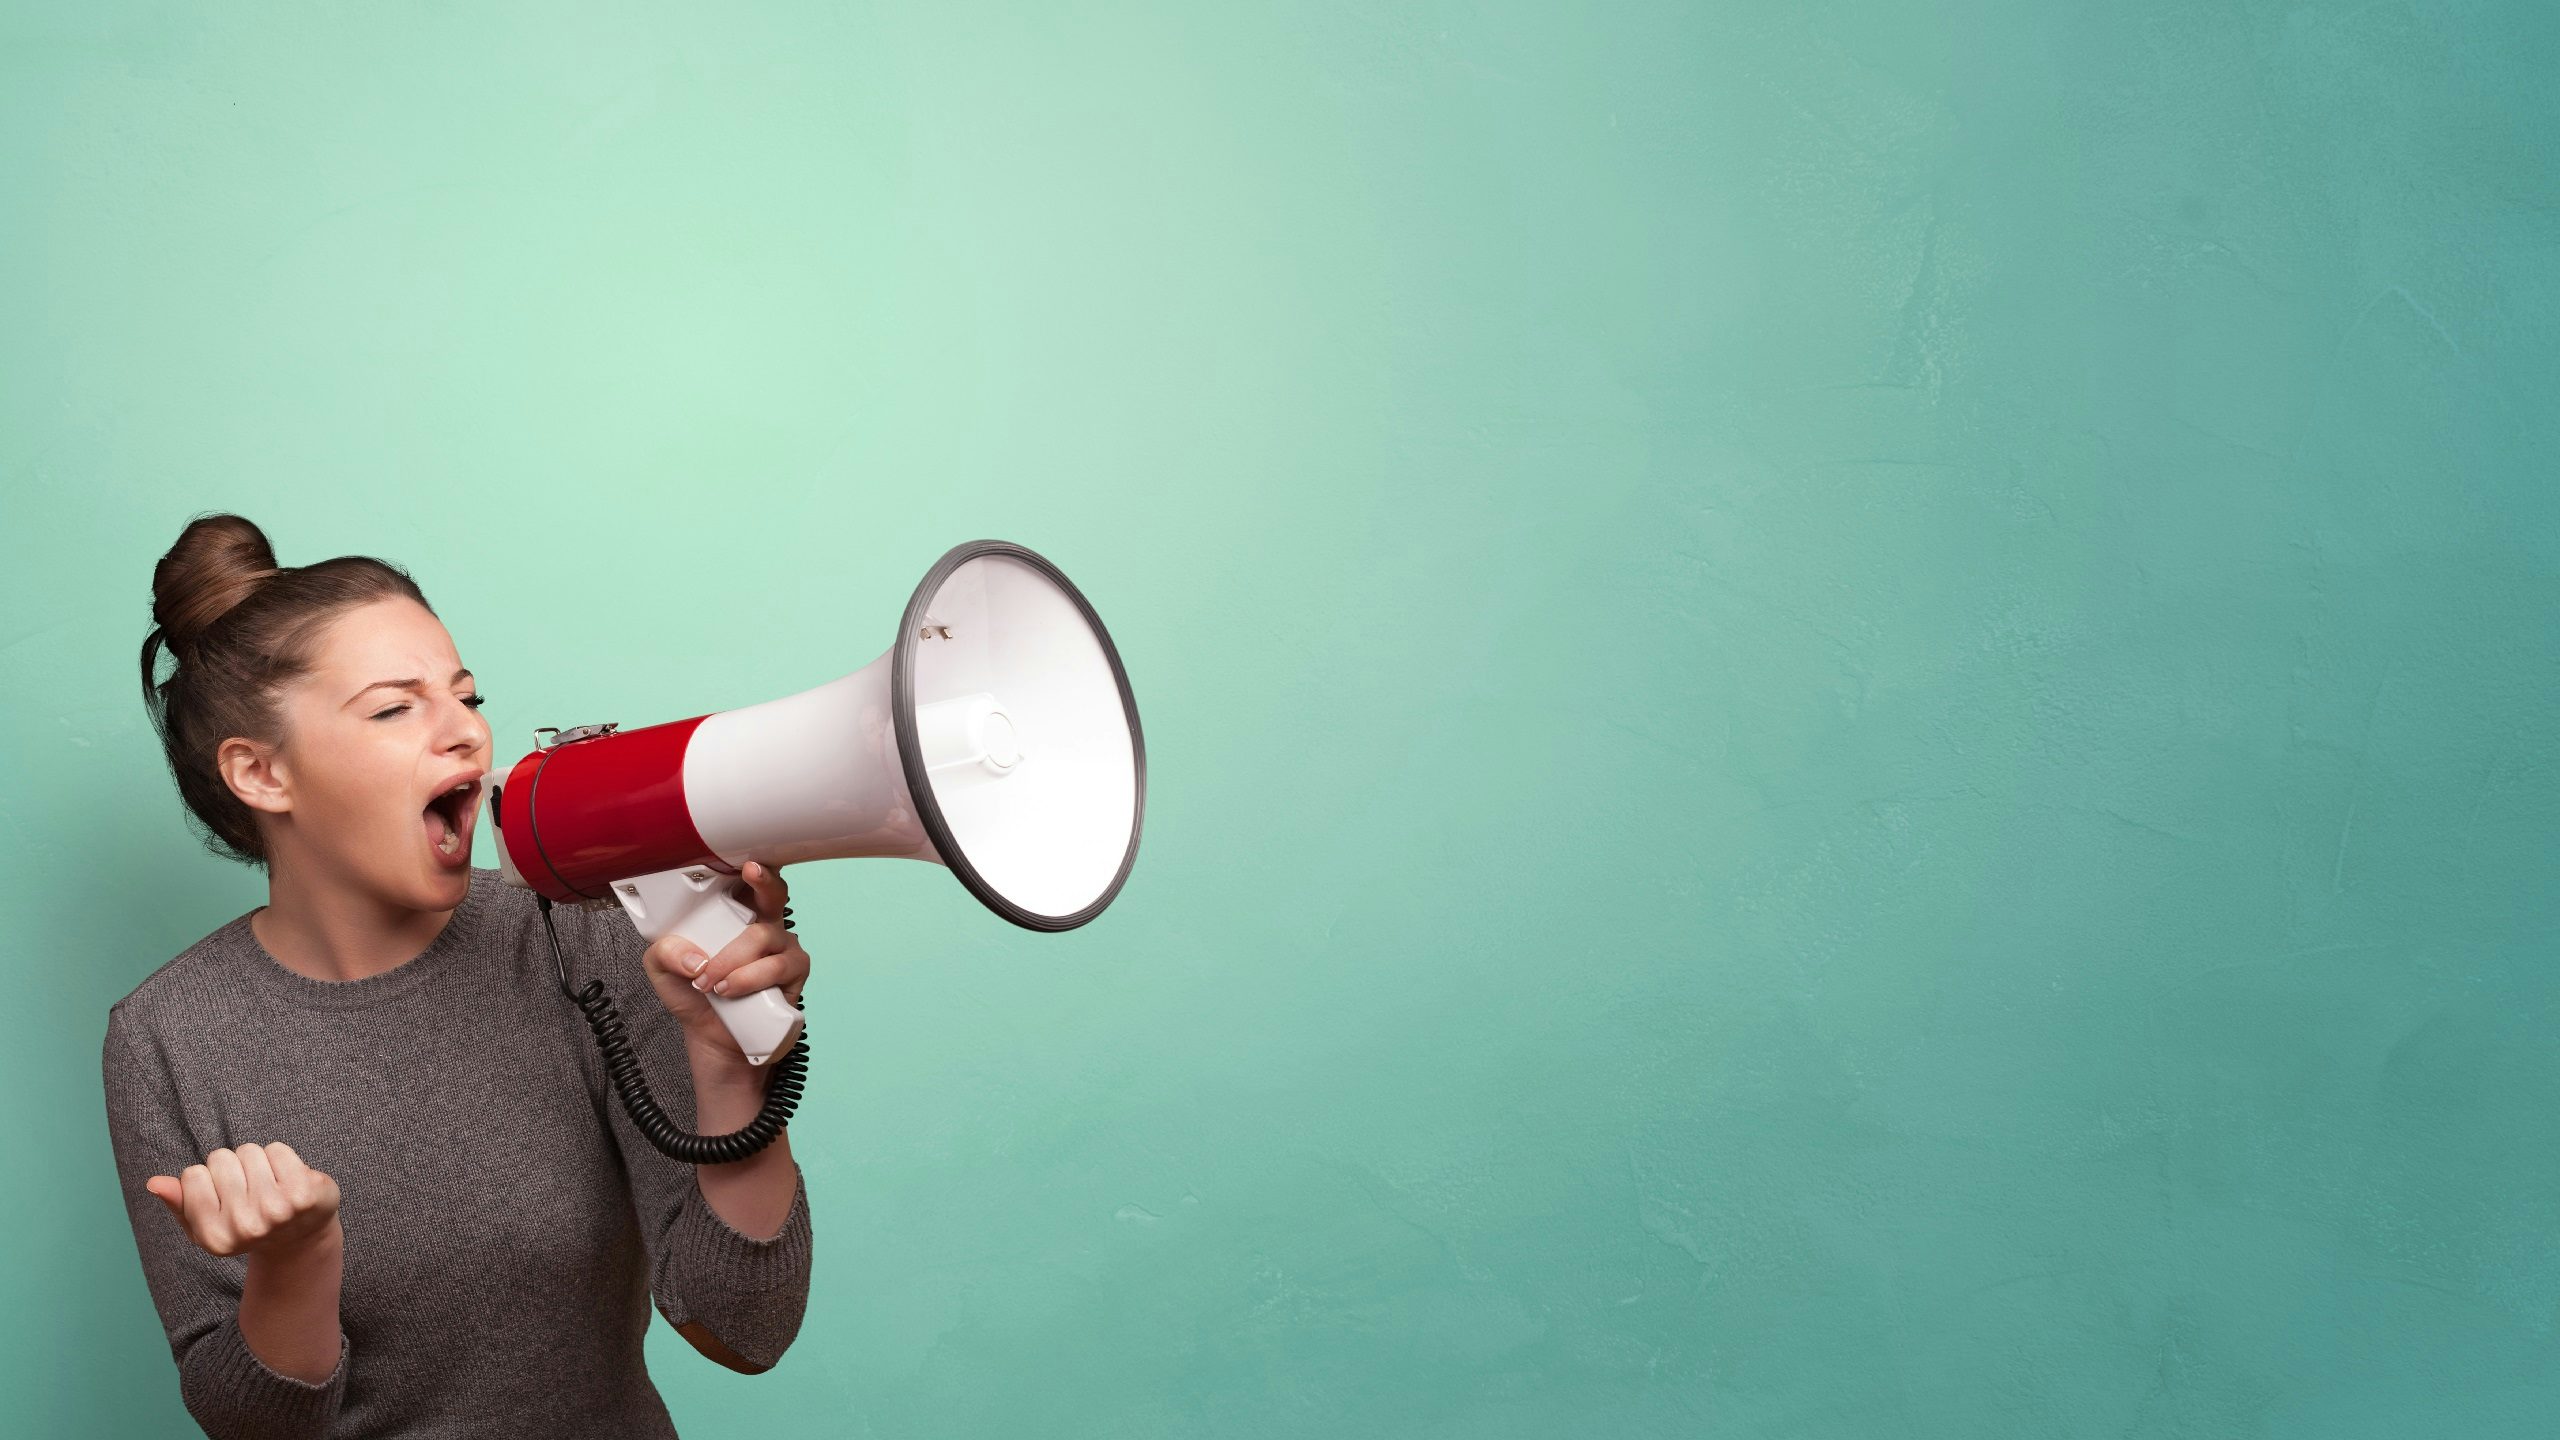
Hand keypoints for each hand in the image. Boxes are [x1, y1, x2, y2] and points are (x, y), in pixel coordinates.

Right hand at [144, 1142, 341, 1258]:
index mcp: (213, 1237)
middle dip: (231, 1166)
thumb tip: (154, 1183)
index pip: (192, 1175)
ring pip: (248, 1151)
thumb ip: (179, 1203)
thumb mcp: (206, 1223)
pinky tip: (287, 1179)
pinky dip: (280, 1156)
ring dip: (256, 1161)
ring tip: (266, 1184)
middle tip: (247, 1189)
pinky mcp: (303, 1193)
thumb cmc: (245, 1224)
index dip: (206, 1178)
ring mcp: (276, 1210)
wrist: (299, 1237)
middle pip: (220, 1159)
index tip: (221, 1195)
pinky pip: (276, 1149)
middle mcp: (245, 1227)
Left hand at [641, 861, 808, 1057]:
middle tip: (751, 874)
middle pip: (774, 893)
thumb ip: (664, 951)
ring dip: (731, 960)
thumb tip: (695, 956)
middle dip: (763, 882)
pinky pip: (777, 967)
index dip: (753, 867)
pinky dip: (749, 979)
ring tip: (711, 983)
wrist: (714, 1039)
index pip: (748, 882)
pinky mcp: (794, 974)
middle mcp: (763, 926)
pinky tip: (731, 991)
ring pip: (762, 937)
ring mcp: (782, 949)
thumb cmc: (695, 996)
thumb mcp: (662, 969)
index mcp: (735, 916)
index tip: (747, 861)